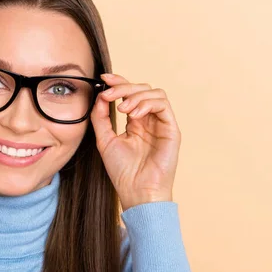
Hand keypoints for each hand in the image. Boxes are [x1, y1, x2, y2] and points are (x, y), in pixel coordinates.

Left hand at [90, 73, 180, 210]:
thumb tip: (99, 96)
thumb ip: (100, 118)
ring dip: (135, 96)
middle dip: (124, 87)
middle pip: (142, 89)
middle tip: (109, 94)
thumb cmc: (123, 172)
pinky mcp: (171, 129)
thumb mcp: (104, 140)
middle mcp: (150, 121)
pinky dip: (147, 104)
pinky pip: (163, 105)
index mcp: (135, 123)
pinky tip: (134, 115)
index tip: (103, 78)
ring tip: (122, 109)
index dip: (118, 82)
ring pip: (154, 93)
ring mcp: (161, 124)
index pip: (129, 94)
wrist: (137, 192)